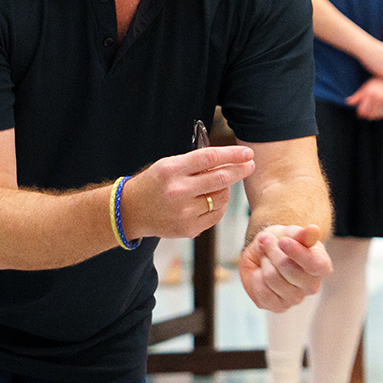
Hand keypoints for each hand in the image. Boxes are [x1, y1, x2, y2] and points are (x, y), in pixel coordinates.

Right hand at [121, 145, 255, 240]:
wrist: (132, 211)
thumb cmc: (154, 183)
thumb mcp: (168, 165)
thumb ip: (196, 163)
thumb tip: (230, 160)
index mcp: (171, 170)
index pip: (210, 158)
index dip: (232, 154)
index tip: (247, 153)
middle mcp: (178, 192)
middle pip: (220, 178)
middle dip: (240, 170)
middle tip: (250, 165)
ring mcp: (184, 213)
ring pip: (222, 198)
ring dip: (226, 189)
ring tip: (218, 185)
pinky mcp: (189, 229)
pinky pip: (216, 215)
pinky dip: (219, 205)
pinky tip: (212, 200)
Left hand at [239, 224, 331, 312]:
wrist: (266, 253)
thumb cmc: (283, 242)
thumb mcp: (290, 233)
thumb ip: (302, 234)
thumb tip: (313, 230)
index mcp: (322, 266)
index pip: (313, 264)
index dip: (296, 252)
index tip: (282, 241)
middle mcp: (312, 286)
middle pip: (288, 268)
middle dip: (272, 250)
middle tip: (267, 241)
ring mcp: (295, 299)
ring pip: (272, 278)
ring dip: (264, 261)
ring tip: (265, 256)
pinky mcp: (278, 307)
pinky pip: (261, 291)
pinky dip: (256, 277)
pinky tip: (261, 272)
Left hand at [346, 77, 382, 120]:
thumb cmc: (377, 83)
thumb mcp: (366, 88)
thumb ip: (357, 96)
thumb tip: (348, 102)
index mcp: (370, 92)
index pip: (363, 111)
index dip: (361, 113)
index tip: (361, 113)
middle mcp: (379, 97)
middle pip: (370, 115)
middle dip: (367, 115)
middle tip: (368, 113)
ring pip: (378, 117)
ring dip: (375, 115)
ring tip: (375, 110)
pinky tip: (382, 108)